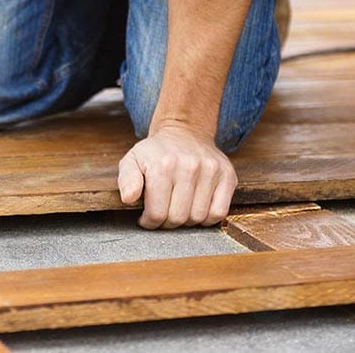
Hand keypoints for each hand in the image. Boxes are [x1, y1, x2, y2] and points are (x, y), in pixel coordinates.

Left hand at [117, 125, 237, 228]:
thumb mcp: (132, 160)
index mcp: (162, 165)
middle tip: (163, 214)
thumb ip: (127, 180)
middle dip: (167, 222)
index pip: (157, 213)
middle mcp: (189, 166)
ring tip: (178, 208)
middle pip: (178, 218)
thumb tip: (128, 198)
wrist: (184, 132)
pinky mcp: (227, 175)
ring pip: (199, 218)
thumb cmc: (156, 153)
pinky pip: (219, 212)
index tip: (147, 218)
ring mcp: (211, 170)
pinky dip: (207, 218)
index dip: (149, 222)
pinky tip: (196, 208)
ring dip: (187, 221)